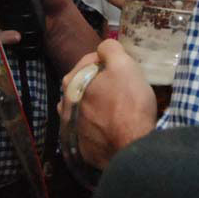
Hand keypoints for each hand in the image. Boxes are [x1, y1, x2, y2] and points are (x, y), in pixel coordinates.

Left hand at [58, 40, 156, 167]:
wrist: (133, 147)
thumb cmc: (129, 102)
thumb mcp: (123, 64)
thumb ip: (109, 48)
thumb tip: (104, 48)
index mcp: (71, 82)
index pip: (89, 62)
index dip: (108, 62)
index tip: (122, 68)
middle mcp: (65, 105)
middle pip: (87, 86)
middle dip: (102, 84)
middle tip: (123, 88)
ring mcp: (72, 129)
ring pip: (87, 108)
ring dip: (99, 106)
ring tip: (119, 109)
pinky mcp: (82, 149)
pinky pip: (92, 131)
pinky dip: (101, 127)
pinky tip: (115, 128)